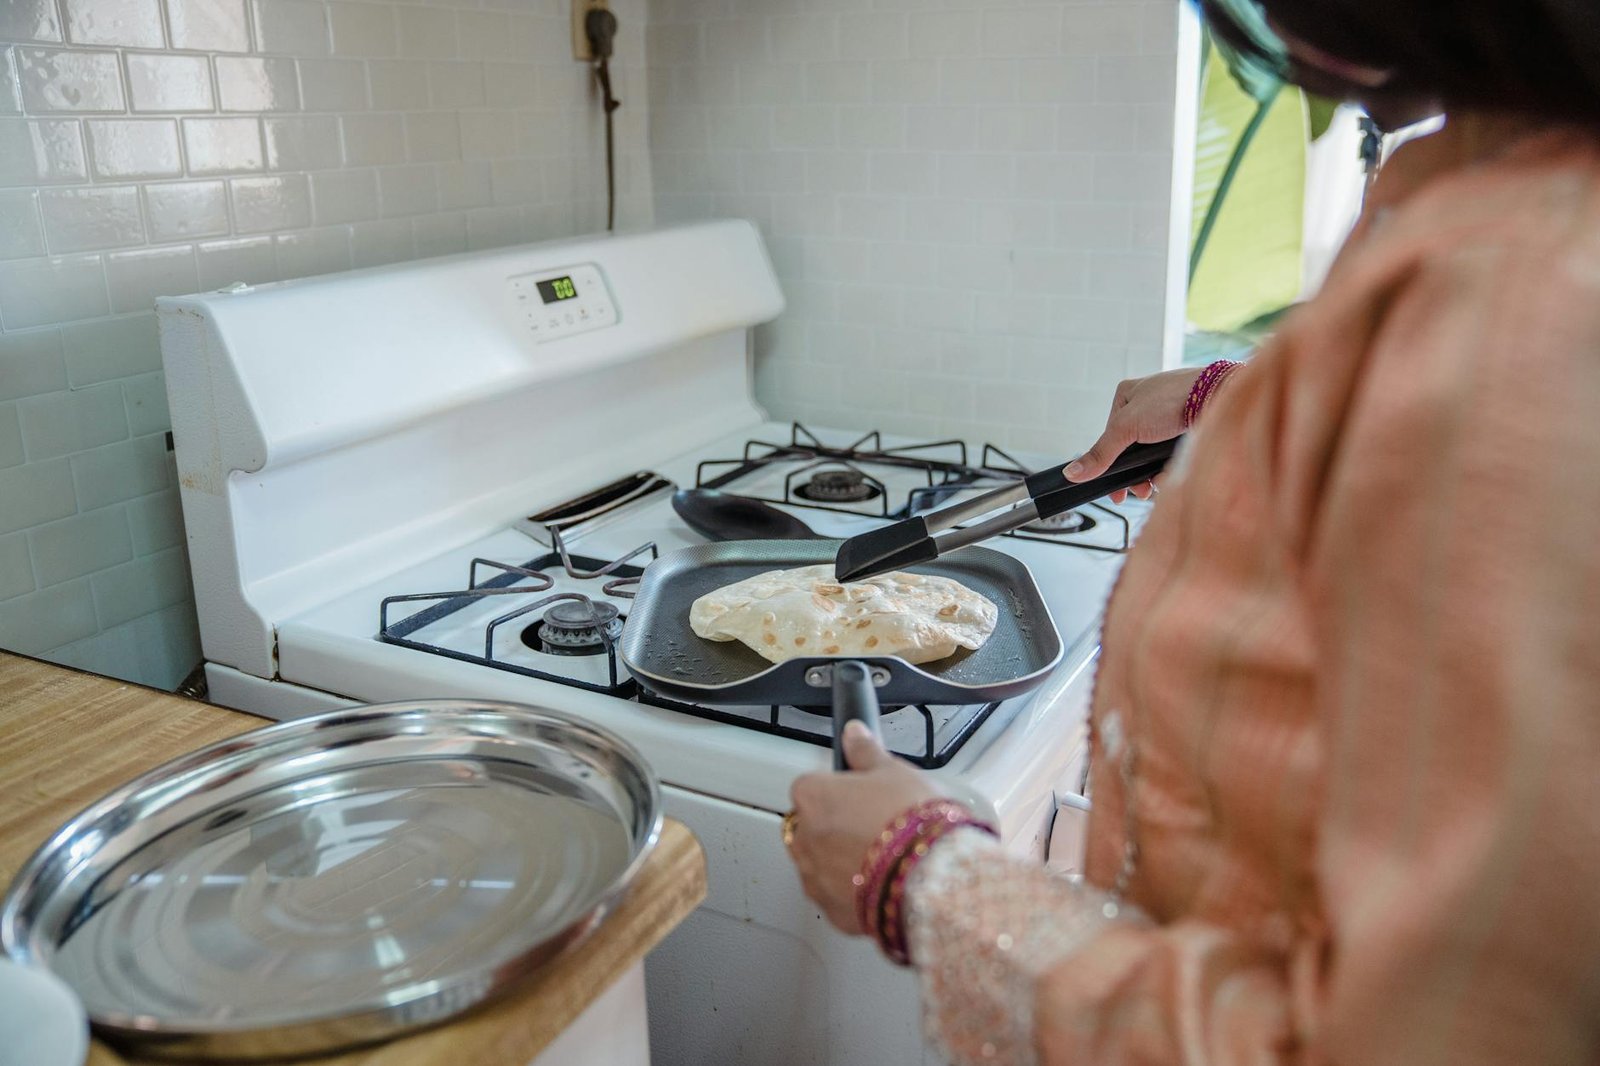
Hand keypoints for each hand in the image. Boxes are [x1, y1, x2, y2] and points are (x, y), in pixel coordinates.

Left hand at [787, 722, 945, 933]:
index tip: (860, 795)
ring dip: (841, 859)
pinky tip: (883, 881)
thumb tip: (854, 733)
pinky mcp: (832, 911)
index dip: (838, 789)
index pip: (810, 786)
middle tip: (875, 824)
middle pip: (812, 826)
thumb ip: (865, 752)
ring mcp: (815, 878)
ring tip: (883, 856)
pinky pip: (835, 896)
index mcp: (813, 797)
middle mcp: (805, 838)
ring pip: (820, 863)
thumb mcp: (894, 771)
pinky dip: (852, 891)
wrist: (932, 877)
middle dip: (836, 826)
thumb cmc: (912, 821)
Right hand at [1065, 367, 1201, 501]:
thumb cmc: (1173, 399)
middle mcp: (1148, 404)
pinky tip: (1173, 474)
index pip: (1110, 437)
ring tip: (1157, 486)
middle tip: (1138, 492)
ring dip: (1152, 474)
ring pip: (1152, 453)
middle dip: (1134, 474)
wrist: (1218, 397)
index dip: (1111, 464)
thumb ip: (1101, 453)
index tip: (1115, 489)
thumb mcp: (1127, 427)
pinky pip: (1173, 452)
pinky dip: (1172, 466)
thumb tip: (1073, 472)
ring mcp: (1170, 414)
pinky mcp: (1188, 425)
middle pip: (1132, 449)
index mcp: (1127, 395)